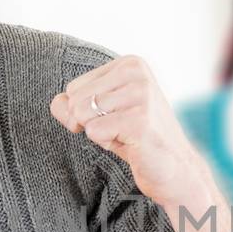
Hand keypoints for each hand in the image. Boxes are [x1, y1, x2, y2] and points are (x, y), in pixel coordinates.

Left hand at [51, 55, 213, 213]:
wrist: (175, 168)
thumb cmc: (136, 138)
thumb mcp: (101, 115)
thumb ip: (72, 105)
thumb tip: (57, 103)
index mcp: (130, 64)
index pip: (74, 87)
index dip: (87, 111)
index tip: (117, 117)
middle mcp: (136, 72)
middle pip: (75, 100)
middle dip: (90, 123)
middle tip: (122, 130)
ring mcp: (141, 94)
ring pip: (82, 115)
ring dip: (100, 133)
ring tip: (127, 135)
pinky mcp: (140, 119)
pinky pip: (94, 132)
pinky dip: (108, 143)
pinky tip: (133, 143)